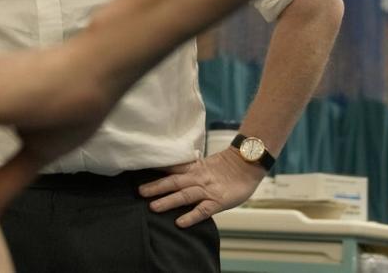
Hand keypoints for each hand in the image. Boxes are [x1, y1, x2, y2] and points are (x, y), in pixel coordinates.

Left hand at [138, 147, 266, 227]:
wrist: (247, 164)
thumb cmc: (226, 167)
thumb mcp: (204, 164)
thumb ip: (189, 168)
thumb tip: (170, 170)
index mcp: (193, 168)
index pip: (171, 168)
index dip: (156, 170)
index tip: (139, 172)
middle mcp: (197, 178)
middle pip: (173, 182)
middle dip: (156, 187)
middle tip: (139, 192)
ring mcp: (207, 190)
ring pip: (184, 195)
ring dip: (168, 201)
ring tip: (153, 207)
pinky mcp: (218, 201)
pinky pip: (202, 210)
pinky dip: (191, 216)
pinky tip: (180, 223)